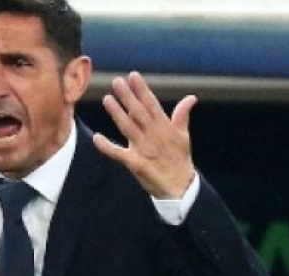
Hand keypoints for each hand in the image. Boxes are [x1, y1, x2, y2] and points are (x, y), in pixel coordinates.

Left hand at [93, 72, 196, 198]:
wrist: (180, 186)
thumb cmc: (179, 160)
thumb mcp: (183, 136)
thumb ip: (182, 115)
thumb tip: (191, 97)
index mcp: (164, 127)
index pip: (151, 104)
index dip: (142, 90)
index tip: (133, 76)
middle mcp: (153, 135)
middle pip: (138, 112)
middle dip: (128, 97)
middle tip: (117, 82)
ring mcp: (144, 149)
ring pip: (128, 128)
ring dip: (117, 114)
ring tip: (107, 99)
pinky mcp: (136, 163)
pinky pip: (119, 154)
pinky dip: (108, 147)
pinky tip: (97, 138)